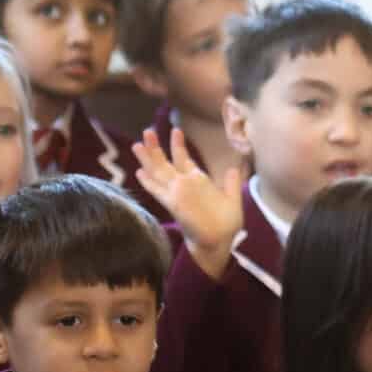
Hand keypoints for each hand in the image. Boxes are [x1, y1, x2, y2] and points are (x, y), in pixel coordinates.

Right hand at [133, 127, 244, 279]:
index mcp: (197, 182)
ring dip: (148, 159)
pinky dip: (149, 182)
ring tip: (138, 144)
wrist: (220, 241)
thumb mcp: (232, 199)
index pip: (184, 159)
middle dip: (156, 147)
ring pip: (159, 173)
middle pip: (166, 162)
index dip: (178, 145)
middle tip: (147, 130)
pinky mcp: (174, 204)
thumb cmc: (226, 223)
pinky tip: (139, 173)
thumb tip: (234, 168)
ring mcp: (177, 194)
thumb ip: (230, 183)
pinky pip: (158, 191)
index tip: (176, 130)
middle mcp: (184, 186)